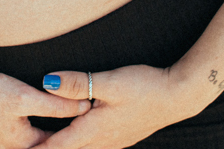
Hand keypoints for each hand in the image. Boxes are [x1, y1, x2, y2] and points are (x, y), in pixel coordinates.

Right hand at [0, 70, 92, 148]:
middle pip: (47, 145)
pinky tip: (33, 125)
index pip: (62, 142)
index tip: (100, 122)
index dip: (81, 130)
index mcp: (25, 147)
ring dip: (47, 137)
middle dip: (65, 138)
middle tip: (89, 128)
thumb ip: (54, 104)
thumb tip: (85, 106)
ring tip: (65, 125)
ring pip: (32, 144)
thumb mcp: (21, 95)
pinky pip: (18, 142)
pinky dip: (30, 136)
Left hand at [34, 66, 207, 148]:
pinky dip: (78, 144)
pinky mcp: (121, 136)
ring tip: (45, 146)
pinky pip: (93, 145)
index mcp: (95, 130)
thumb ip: (78, 83)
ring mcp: (114, 141)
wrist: (178, 96)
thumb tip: (47, 82)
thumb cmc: (144, 86)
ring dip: (63, 148)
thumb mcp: (109, 81)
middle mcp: (103, 141)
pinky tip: (75, 138)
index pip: (57, 146)